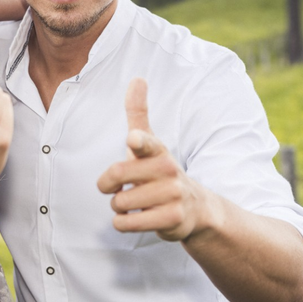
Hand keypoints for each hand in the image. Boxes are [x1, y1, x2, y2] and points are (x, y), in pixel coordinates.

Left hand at [97, 78, 216, 241]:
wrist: (194, 208)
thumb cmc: (160, 170)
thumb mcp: (151, 142)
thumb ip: (139, 113)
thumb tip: (137, 78)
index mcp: (157, 150)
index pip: (147, 143)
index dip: (138, 142)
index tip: (133, 139)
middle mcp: (167, 170)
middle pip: (116, 175)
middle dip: (108, 186)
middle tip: (118, 187)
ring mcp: (171, 195)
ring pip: (119, 203)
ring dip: (118, 206)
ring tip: (135, 203)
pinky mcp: (171, 219)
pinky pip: (127, 223)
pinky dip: (123, 223)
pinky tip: (138, 218)